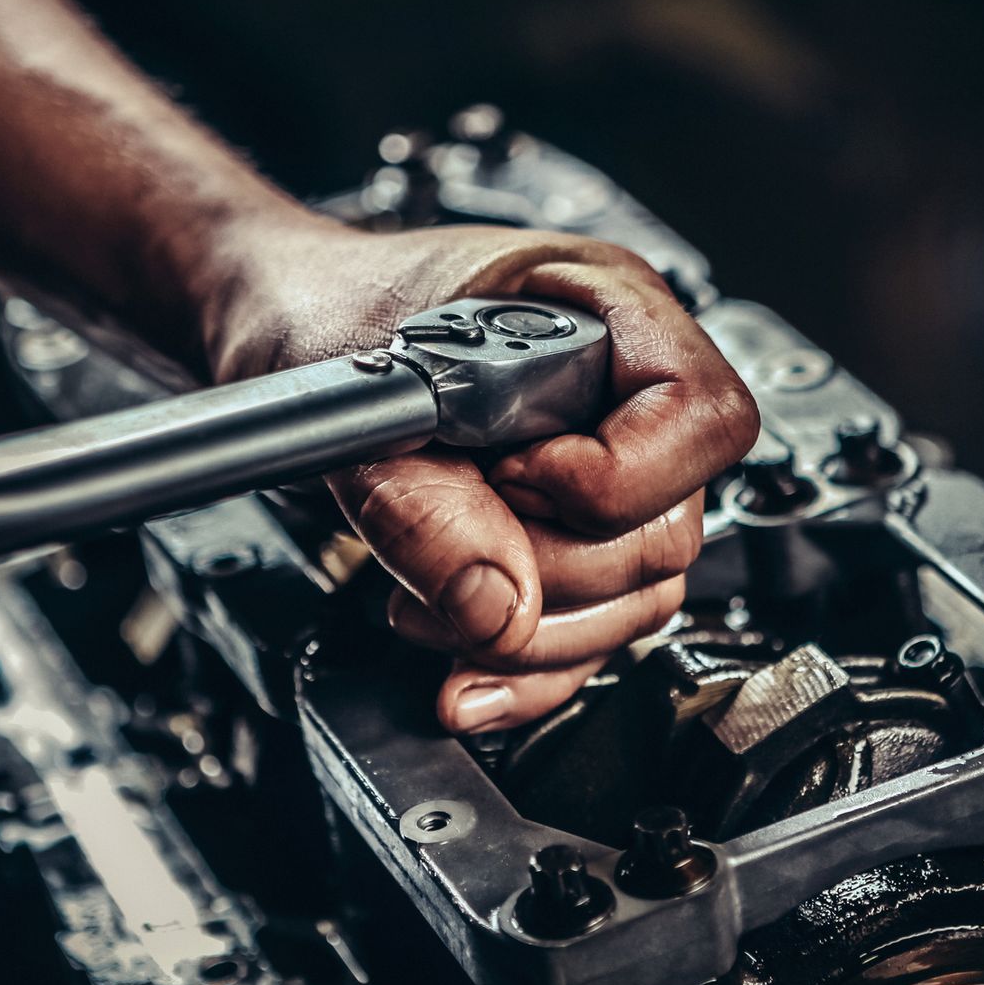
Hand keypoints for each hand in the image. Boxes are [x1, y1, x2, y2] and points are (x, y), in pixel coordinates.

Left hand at [206, 220, 759, 732]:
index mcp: (606, 311)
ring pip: (634, 601)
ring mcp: (606, 474)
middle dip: (545, 569)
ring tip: (420, 600)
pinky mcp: (565, 541)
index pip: (699, 417)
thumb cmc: (329, 308)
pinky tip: (463, 676)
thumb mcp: (365, 393)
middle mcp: (624, 395)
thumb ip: (426, 502)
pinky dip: (524, 672)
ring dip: (523, 631)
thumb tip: (496, 603)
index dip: (613, 477)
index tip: (511, 480)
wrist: (285, 336)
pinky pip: (588, 639)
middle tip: (445, 543)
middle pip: (667, 530)